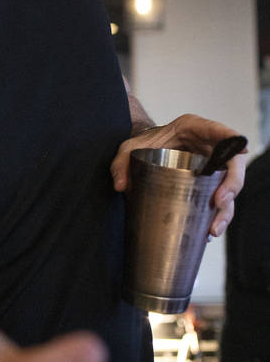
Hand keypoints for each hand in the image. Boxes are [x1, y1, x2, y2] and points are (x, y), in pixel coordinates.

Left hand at [110, 113, 246, 236]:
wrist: (145, 151)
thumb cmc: (143, 144)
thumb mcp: (129, 148)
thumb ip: (121, 162)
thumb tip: (121, 186)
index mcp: (195, 128)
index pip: (219, 131)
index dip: (233, 140)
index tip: (240, 151)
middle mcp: (210, 147)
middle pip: (232, 165)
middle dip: (231, 185)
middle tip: (219, 202)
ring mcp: (212, 167)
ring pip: (228, 188)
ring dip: (225, 210)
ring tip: (213, 229)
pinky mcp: (208, 185)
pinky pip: (218, 201)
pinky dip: (215, 217)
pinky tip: (208, 233)